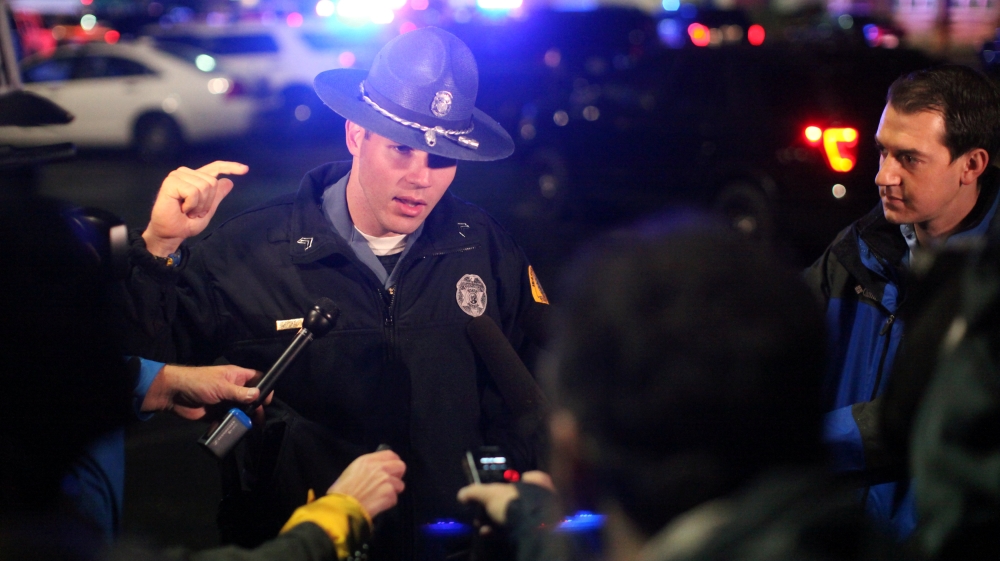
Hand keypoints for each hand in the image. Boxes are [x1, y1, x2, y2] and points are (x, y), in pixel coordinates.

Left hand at [141, 364, 270, 419]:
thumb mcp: (221, 386)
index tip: (268, 400)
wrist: (174, 395)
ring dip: (246, 418)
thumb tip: (258, 395)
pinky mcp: (218, 414)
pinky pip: (230, 420)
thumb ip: (240, 393)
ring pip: (242, 410)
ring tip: (251, 427)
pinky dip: (233, 425)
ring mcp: (226, 402)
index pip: (256, 379)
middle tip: (260, 418)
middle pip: (251, 398)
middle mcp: (233, 389)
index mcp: (236, 376)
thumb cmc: (198, 383)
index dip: (264, 388)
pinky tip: (238, 430)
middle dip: (257, 407)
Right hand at [142, 161, 248, 255]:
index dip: (230, 167)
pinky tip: (182, 208)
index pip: (215, 167)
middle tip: (194, 211)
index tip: (245, 170)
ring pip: (204, 186)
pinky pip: (193, 191)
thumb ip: (217, 196)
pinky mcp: (171, 181)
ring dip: (199, 205)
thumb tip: (229, 181)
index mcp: (196, 178)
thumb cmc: (186, 223)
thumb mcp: (208, 209)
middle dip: (208, 202)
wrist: (171, 233)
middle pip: (213, 182)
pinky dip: (192, 204)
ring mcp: (178, 176)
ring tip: (188, 211)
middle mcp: (187, 173)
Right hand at [328, 450, 405, 517]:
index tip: (392, 469)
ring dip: (392, 492)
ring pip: (400, 485)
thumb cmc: (341, 491)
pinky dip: (388, 503)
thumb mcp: (351, 471)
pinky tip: (377, 505)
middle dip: (398, 475)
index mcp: (368, 460)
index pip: (390, 454)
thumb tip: (377, 471)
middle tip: (390, 483)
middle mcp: (380, 467)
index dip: (393, 462)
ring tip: (380, 497)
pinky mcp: (389, 494)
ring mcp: (386, 480)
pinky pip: (394, 499)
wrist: (342, 507)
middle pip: (401, 466)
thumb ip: (367, 468)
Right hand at [456, 471, 553, 525]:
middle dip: (498, 506)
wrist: (529, 529)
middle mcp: (544, 497)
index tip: (504, 485)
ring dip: (497, 521)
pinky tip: (489, 534)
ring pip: (518, 516)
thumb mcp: (490, 494)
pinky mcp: (538, 532)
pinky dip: (503, 531)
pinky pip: (519, 529)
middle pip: (519, 498)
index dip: (516, 481)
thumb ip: (476, 492)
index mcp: (538, 482)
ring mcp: (543, 516)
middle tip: (484, 513)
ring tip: (483, 527)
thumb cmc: (513, 503)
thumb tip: (461, 494)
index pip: (530, 476)